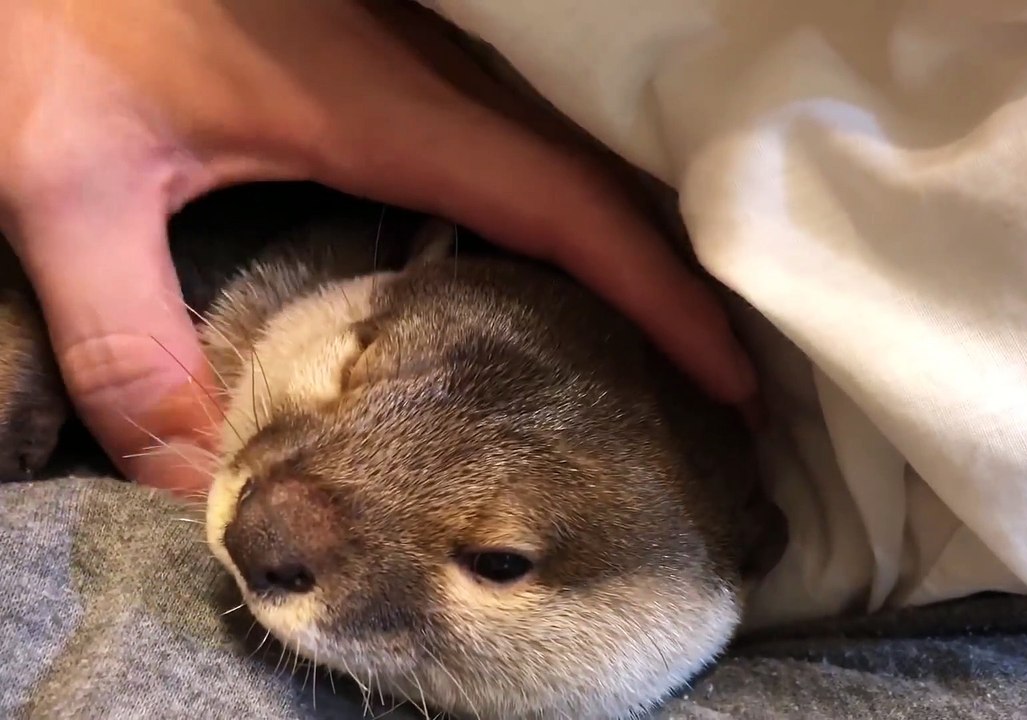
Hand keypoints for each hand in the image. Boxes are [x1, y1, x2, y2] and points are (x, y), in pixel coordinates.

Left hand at [0, 0, 756, 495]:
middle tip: (730, 387)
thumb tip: (197, 489)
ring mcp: (426, 56)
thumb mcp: (67, 180)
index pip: (563, 206)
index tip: (728, 373)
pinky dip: (581, 214)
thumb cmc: (50, 16)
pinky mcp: (403, 57)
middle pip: (598, 181)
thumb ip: (126, 341)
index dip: (659, 291)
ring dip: (640, 247)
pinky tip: (584, 267)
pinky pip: (528, 140)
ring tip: (685, 344)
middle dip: (678, 283)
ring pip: (574, 153)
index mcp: (383, 105)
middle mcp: (432, 73)